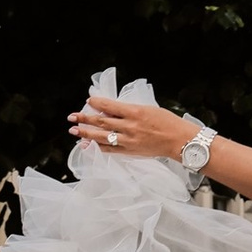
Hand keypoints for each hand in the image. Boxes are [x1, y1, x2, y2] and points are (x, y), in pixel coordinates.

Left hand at [70, 94, 197, 163]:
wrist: (179, 140)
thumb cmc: (168, 122)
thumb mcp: (149, 109)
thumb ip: (130, 110)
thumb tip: (111, 109)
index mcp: (135, 112)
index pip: (110, 106)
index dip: (96, 103)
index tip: (88, 101)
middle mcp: (129, 126)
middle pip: (102, 121)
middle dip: (85, 118)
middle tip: (72, 116)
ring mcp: (128, 140)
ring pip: (102, 136)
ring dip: (86, 133)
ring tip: (74, 130)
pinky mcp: (130, 151)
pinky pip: (109, 149)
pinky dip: (96, 147)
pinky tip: (86, 145)